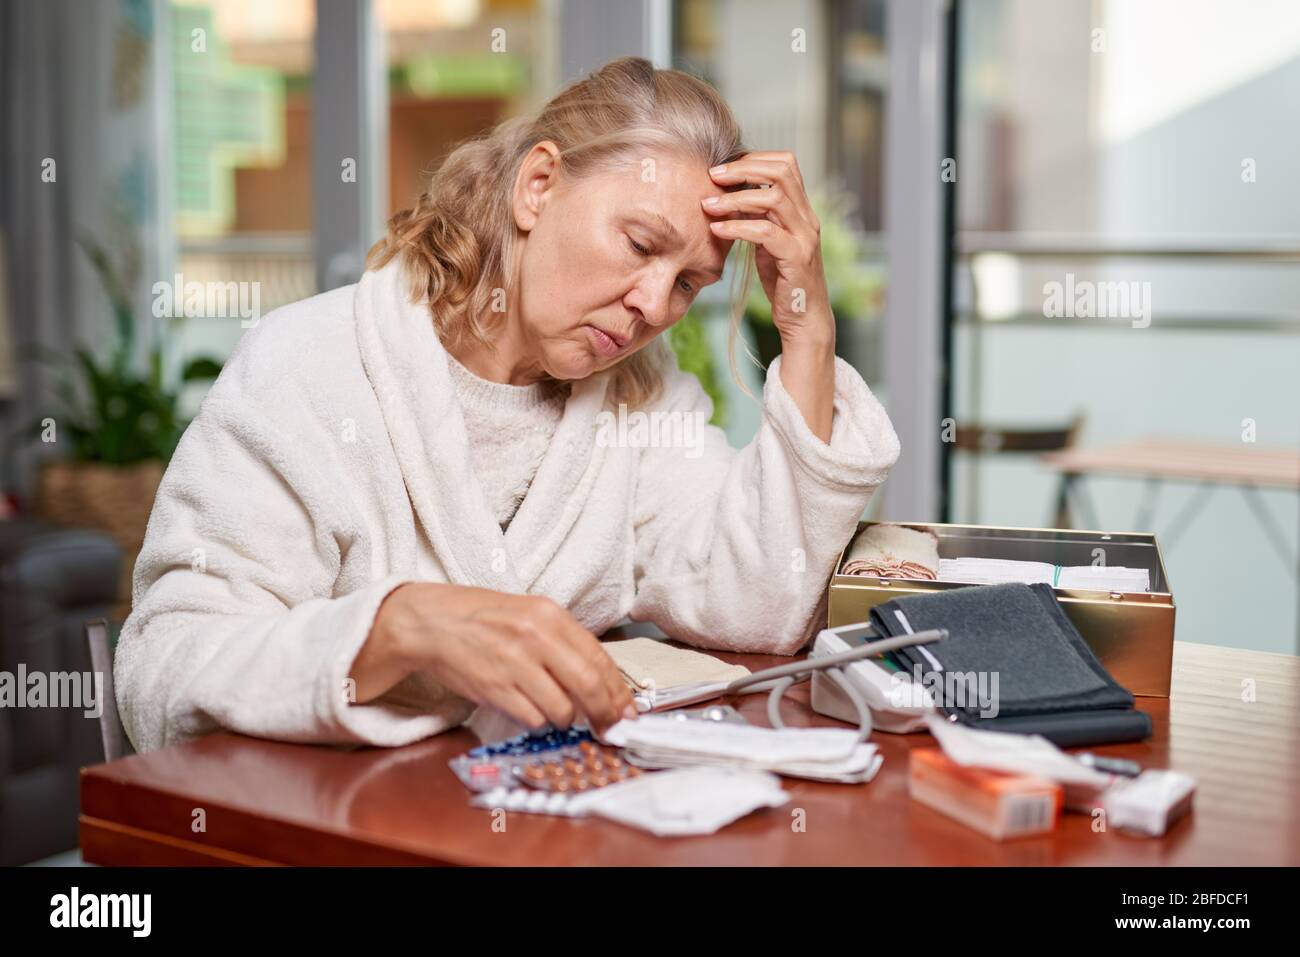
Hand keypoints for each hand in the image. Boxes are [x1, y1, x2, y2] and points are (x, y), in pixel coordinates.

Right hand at [354, 583, 636, 733]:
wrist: (432, 622)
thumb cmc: (483, 619)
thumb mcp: (530, 615)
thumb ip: (565, 643)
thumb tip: (603, 683)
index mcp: (550, 615)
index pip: (599, 659)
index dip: (618, 691)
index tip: (627, 711)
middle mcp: (535, 637)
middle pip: (589, 686)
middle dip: (605, 713)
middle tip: (610, 727)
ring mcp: (514, 665)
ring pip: (562, 709)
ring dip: (565, 718)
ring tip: (553, 708)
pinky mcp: (495, 689)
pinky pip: (532, 719)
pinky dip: (537, 720)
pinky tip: (528, 708)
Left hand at [702, 151, 833, 350]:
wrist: (804, 318)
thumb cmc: (783, 280)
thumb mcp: (768, 242)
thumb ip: (758, 217)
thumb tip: (730, 196)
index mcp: (802, 209)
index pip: (786, 164)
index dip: (754, 159)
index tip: (724, 168)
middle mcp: (807, 218)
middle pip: (782, 172)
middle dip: (743, 169)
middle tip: (713, 176)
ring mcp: (804, 237)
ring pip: (773, 199)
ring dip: (735, 198)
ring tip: (708, 205)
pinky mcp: (796, 258)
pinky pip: (765, 232)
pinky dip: (737, 227)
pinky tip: (717, 230)